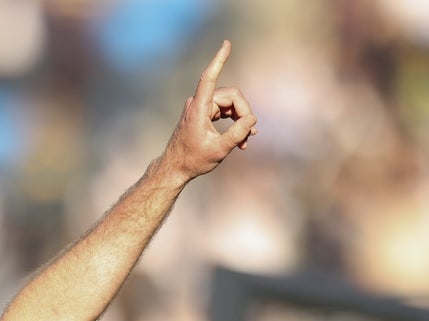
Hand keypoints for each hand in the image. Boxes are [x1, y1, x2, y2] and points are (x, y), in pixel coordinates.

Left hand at [163, 40, 257, 179]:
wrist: (175, 168)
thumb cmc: (193, 160)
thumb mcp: (218, 150)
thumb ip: (237, 134)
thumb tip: (252, 119)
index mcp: (198, 108)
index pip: (209, 77)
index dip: (219, 60)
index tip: (227, 43)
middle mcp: (198, 103)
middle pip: (231, 96)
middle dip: (244, 114)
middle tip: (249, 135)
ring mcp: (200, 107)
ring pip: (230, 104)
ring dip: (240, 120)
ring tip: (245, 141)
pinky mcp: (203, 113)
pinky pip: (224, 110)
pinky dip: (233, 122)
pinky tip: (241, 138)